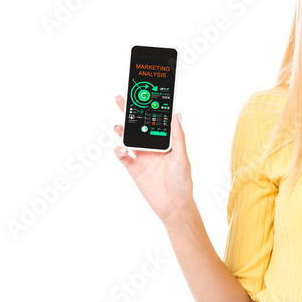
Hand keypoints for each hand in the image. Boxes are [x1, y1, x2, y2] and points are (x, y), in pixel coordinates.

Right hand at [113, 94, 193, 222]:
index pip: (155, 120)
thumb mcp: (182, 156)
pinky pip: (122, 155)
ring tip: (119, 126)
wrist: (173, 206)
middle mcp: (152, 146)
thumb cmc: (182, 182)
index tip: (142, 95)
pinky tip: (122, 149)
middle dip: (129, 112)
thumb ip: (178, 136)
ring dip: (122, 130)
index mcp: (165, 141)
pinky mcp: (133, 168)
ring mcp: (141, 156)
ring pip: (128, 138)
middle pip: (138, 125)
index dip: (148, 108)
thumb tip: (177, 114)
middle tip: (120, 99)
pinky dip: (119, 150)